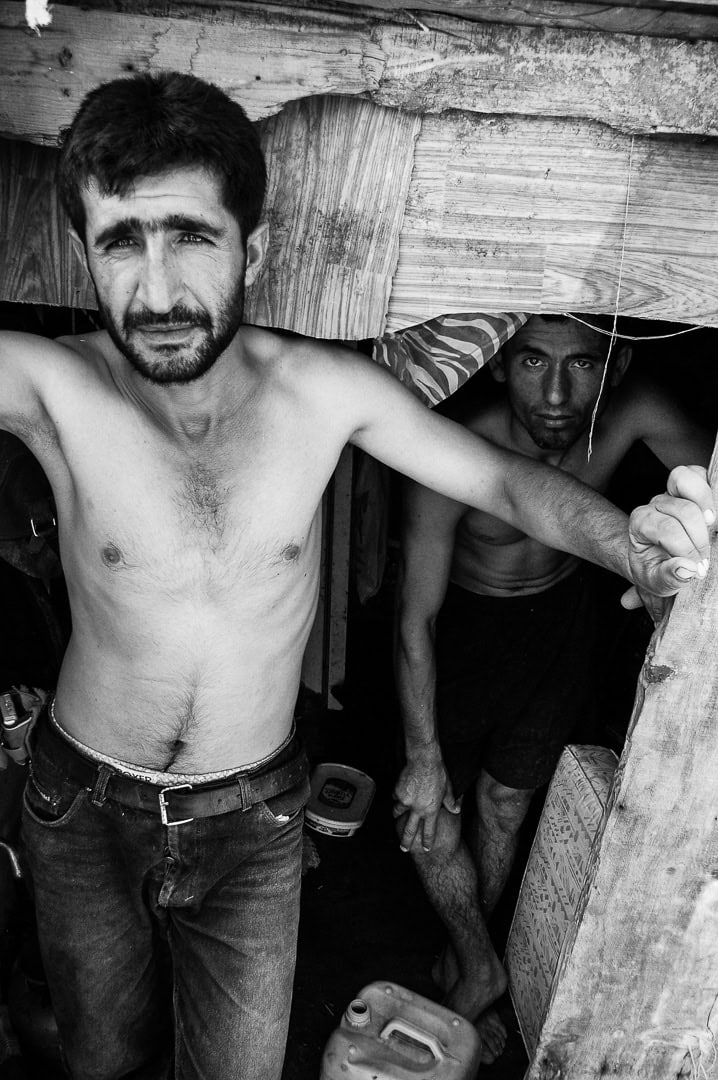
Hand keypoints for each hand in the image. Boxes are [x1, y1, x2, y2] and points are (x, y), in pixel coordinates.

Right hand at [392, 750, 460, 852]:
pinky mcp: (398, 792)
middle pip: (409, 830)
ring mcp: (406, 801)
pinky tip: (398, 793)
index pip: (429, 831)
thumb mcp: (448, 788)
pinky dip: (396, 797)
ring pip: (398, 813)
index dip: (427, 841)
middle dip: (406, 841)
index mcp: (432, 810)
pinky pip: (395, 797)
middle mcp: (418, 808)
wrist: (423, 760)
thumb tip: (456, 810)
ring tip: (396, 816)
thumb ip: (451, 801)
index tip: (426, 849)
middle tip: (403, 848)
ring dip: (397, 814)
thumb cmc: (438, 772)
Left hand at [623, 466, 713, 617]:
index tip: (697, 570)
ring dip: (705, 506)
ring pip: (686, 480)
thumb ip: (668, 577)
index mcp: (641, 523)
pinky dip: (710, 489)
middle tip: (703, 560)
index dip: (687, 550)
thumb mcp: (656, 582)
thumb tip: (687, 568)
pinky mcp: (688, 486)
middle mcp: (654, 504)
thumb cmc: (655, 569)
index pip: (667, 530)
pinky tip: (713, 515)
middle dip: (699, 538)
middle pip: (683, 510)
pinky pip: (698, 473)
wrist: (656, 559)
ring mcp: (670, 491)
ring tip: (712, 529)